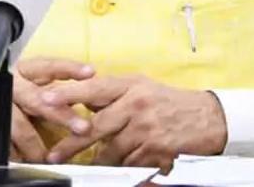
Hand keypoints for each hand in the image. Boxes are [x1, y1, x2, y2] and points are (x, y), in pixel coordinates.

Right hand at [0, 58, 94, 161]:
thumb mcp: (25, 93)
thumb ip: (49, 94)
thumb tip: (84, 102)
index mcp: (23, 71)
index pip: (48, 65)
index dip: (68, 68)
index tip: (90, 73)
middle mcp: (9, 83)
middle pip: (38, 96)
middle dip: (61, 113)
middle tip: (82, 126)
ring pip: (21, 125)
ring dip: (37, 145)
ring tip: (48, 157)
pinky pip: (5, 142)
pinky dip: (16, 154)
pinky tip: (23, 159)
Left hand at [42, 75, 226, 172]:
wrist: (207, 117)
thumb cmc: (170, 101)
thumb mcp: (141, 87)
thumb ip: (113, 93)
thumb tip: (83, 98)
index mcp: (131, 85)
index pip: (94, 87)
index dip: (69, 93)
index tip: (46, 99)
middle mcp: (137, 104)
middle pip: (97, 125)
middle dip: (72, 141)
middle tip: (54, 153)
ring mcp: (146, 128)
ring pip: (111, 150)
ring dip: (97, 162)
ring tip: (83, 168)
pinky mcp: (155, 150)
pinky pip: (130, 163)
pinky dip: (123, 167)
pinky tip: (119, 169)